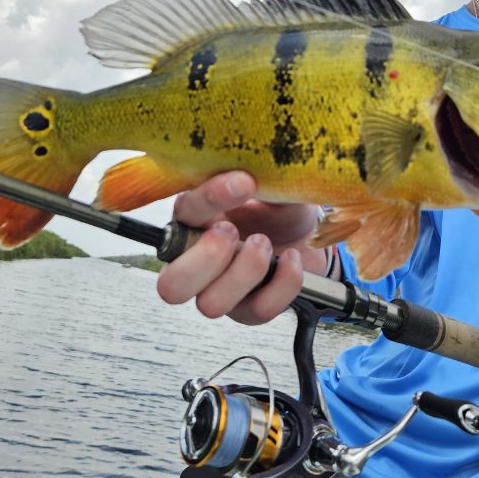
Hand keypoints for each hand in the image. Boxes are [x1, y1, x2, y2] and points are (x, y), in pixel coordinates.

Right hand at [155, 171, 322, 324]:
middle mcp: (196, 261)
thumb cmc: (276, 205)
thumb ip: (255, 172)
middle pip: (171, 286)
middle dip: (206, 259)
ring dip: (245, 272)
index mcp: (192, 220)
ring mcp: (220, 291)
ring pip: (210, 305)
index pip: (184, 213)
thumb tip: (249, 166)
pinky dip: (282, 284)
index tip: (244, 182)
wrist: (307, 234)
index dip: (210, 198)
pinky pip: (258, 311)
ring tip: (266, 244)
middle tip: (234, 232)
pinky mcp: (249, 310)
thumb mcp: (268, 180)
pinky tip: (292, 259)